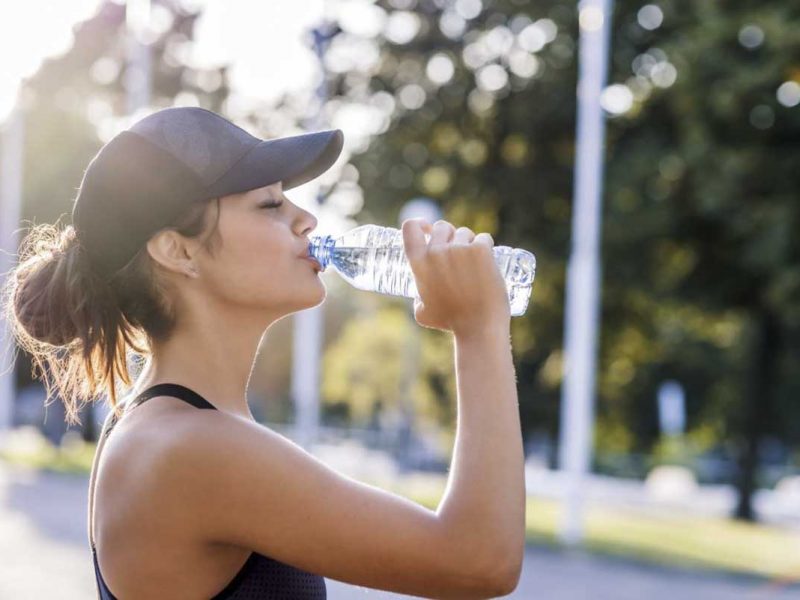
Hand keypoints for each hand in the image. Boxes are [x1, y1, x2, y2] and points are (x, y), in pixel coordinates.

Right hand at [401, 218, 510, 334]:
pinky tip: (488, 259)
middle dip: (449, 235)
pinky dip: (486, 246)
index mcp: (418, 263)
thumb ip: (418, 297)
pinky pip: (484, 238)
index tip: (427, 228)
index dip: (419, 224)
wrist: (478, 326)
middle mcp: (436, 252)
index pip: (410, 227)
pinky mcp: (480, 250)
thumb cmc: (450, 322)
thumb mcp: (423, 312)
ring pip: (464, 232)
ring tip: (474, 263)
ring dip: (469, 242)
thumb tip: (421, 294)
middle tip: (458, 252)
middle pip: (441, 227)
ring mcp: (459, 249)